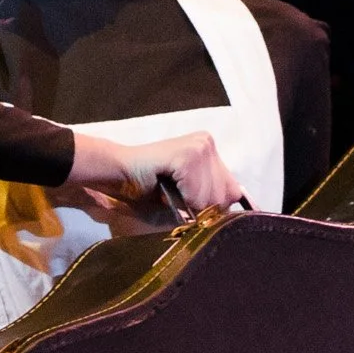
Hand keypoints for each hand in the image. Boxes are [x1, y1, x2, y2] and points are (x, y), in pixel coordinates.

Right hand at [55, 128, 244, 218]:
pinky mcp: (186, 155)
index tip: (192, 205)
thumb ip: (210, 195)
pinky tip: (166, 187)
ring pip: (211, 197)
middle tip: (177, 197)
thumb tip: (232, 210)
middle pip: (226, 195)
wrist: (119, 173)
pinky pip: (196, 194)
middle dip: (202, 207)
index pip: (233, 190)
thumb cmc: (150, 186)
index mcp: (209, 149)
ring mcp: (199, 146)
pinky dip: (182, 200)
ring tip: (170, 191)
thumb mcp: (188, 192)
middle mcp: (207, 142)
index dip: (214, 205)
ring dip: (189, 204)